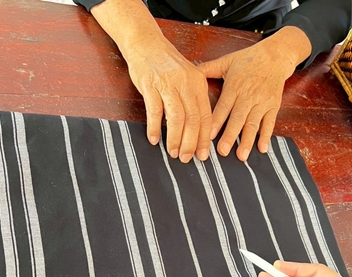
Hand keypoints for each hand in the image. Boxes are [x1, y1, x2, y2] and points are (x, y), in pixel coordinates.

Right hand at [124, 38, 212, 162]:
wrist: (146, 43)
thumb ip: (193, 99)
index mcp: (198, 84)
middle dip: (191, 143)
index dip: (204, 138)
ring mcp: (168, 84)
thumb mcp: (187, 78)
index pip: (205, 116)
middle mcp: (185, 84)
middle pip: (193, 120)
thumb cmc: (166, 64)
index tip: (203, 154)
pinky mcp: (150, 85)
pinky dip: (154, 127)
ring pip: (176, 118)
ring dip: (174, 139)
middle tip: (187, 158)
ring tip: (172, 153)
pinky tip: (153, 139)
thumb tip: (197, 130)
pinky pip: (154, 111)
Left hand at [197, 27, 310, 161]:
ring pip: (253, 123)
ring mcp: (262, 102)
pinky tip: (261, 149)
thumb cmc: (248, 59)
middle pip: (238, 118)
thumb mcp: (227, 61)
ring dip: (247, 140)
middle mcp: (248, 95)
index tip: (208, 136)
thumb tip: (188, 72)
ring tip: (241, 156)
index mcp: (234, 85)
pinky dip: (266, 136)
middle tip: (222, 152)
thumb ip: (208, 69)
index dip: (217, 121)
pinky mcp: (273, 105)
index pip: (223, 106)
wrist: (276, 55)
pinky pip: (269, 123)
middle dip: (230, 136)